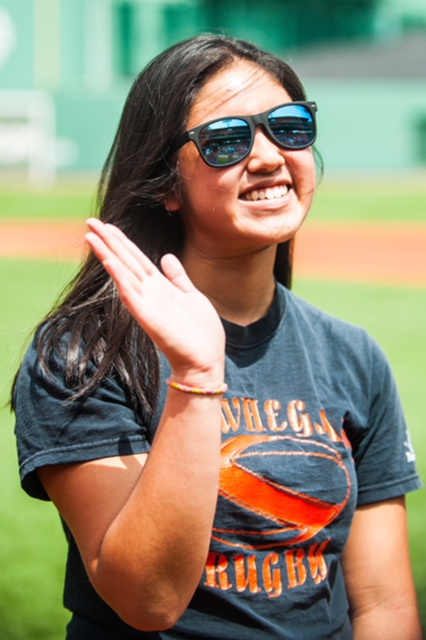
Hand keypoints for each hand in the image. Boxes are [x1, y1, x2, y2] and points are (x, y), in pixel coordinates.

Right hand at [85, 218, 225, 381]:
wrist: (204, 360)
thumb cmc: (200, 332)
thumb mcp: (192, 295)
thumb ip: (178, 277)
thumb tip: (167, 257)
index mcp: (161, 286)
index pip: (136, 258)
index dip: (122, 241)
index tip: (107, 225)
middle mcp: (150, 292)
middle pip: (125, 260)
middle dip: (108, 241)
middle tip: (89, 221)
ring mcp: (147, 304)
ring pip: (123, 273)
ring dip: (107, 254)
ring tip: (91, 236)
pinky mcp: (147, 316)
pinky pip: (130, 294)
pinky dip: (120, 277)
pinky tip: (109, 262)